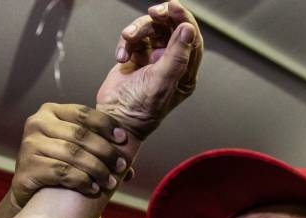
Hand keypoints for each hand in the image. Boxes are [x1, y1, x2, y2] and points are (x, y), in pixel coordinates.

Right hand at [12, 104, 131, 205]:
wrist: (31, 191)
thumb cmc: (59, 166)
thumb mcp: (76, 151)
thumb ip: (99, 150)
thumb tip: (130, 168)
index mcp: (51, 111)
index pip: (83, 113)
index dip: (106, 125)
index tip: (123, 139)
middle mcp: (37, 123)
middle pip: (80, 134)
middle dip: (105, 151)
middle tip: (120, 166)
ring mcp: (29, 144)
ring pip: (72, 154)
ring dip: (96, 169)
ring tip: (110, 182)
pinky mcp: (27, 167)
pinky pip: (62, 172)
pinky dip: (82, 181)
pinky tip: (93, 188)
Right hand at [96, 0, 202, 139]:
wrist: (114, 119)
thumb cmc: (140, 110)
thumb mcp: (161, 82)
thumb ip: (176, 56)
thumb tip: (188, 30)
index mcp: (185, 73)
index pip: (191, 39)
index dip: (184, 19)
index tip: (172, 7)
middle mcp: (172, 64)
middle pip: (172, 29)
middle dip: (161, 18)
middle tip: (153, 13)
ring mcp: (154, 60)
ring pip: (151, 30)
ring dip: (138, 30)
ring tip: (126, 39)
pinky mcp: (136, 57)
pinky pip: (134, 39)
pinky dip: (126, 43)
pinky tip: (121, 57)